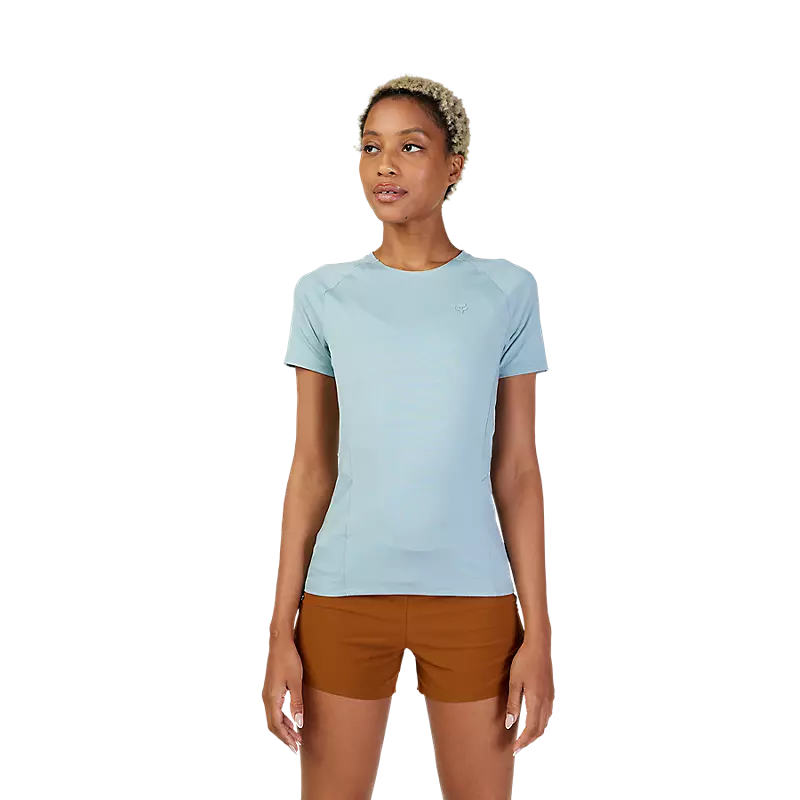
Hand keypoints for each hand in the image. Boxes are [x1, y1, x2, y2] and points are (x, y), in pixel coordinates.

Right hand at [262, 639, 304, 754]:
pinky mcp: (269, 689)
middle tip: (296, 747)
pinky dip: (281, 719)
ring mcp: (266, 693)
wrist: (279, 642)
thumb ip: (297, 704)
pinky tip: (291, 719)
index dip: (286, 738)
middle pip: (273, 725)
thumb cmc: (289, 659)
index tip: (295, 748)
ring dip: (283, 728)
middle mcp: (266, 698)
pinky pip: (273, 710)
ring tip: (296, 736)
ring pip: (272, 718)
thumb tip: (299, 724)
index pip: (277, 725)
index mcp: (272, 698)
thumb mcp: (296, 682)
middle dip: (284, 737)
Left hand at [504, 637, 554, 755]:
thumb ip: (513, 704)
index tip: (515, 750)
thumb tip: (509, 724)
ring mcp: (551, 697)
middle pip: (540, 729)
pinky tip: (535, 722)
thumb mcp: (514, 682)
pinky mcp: (551, 691)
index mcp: (536, 701)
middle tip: (518, 749)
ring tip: (525, 739)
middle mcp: (546, 702)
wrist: (539, 645)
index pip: (531, 729)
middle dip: (529, 741)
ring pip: (545, 723)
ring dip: (536, 733)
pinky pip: (548, 714)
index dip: (523, 742)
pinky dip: (541, 723)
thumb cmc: (524, 661)